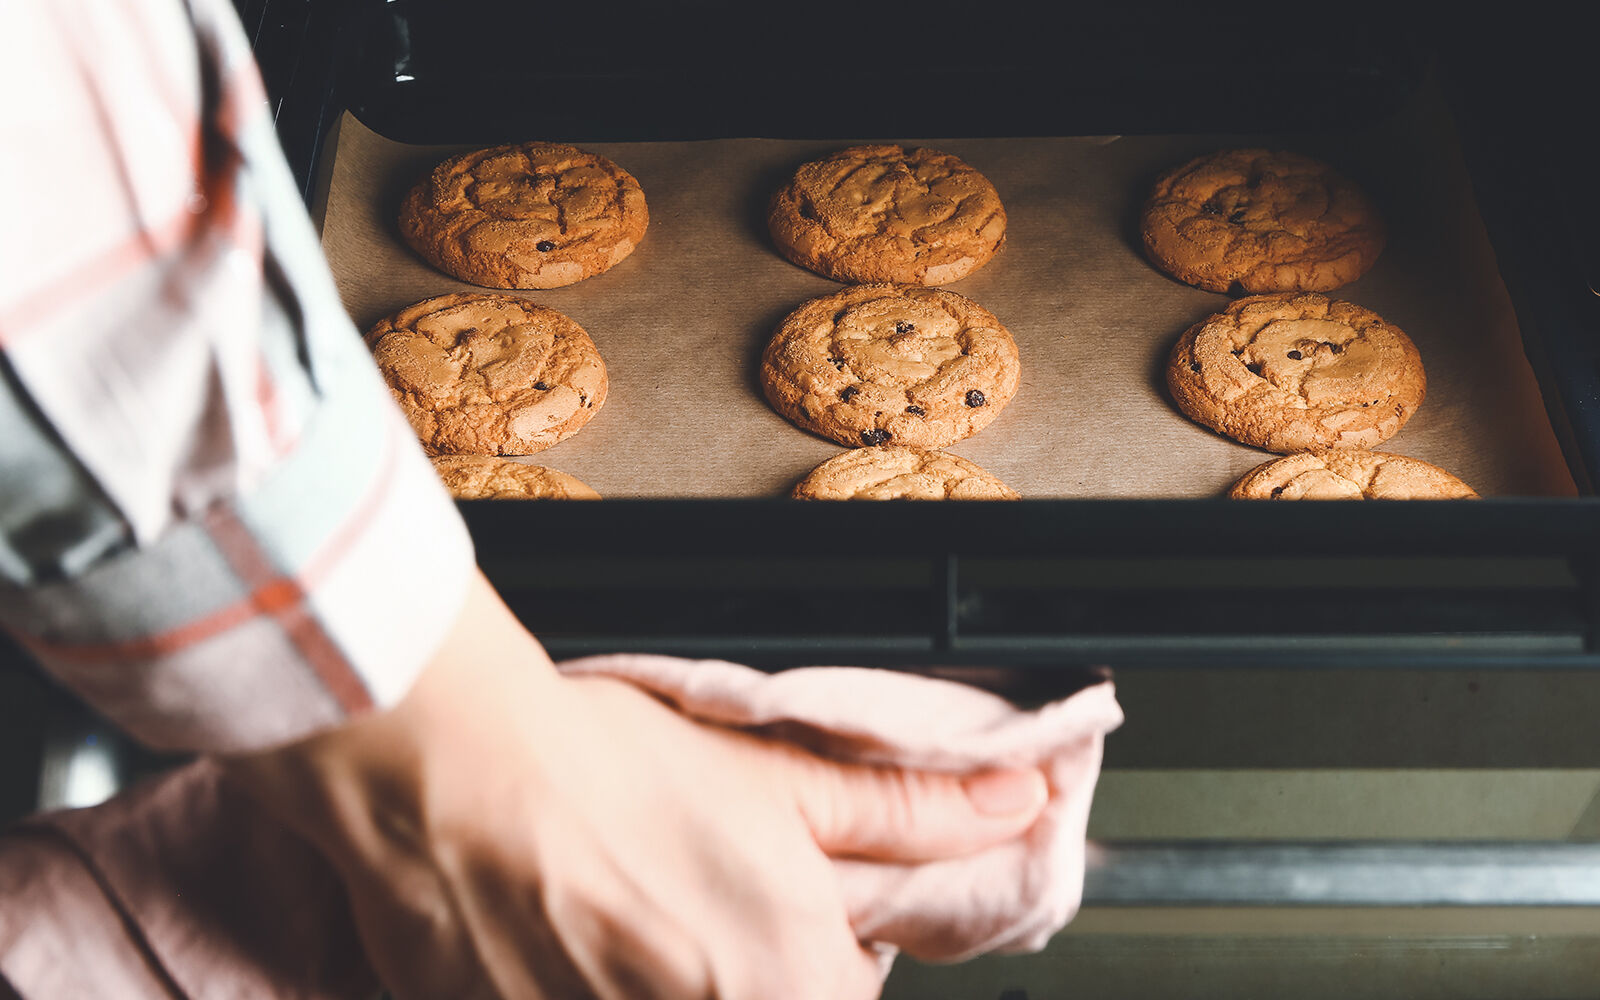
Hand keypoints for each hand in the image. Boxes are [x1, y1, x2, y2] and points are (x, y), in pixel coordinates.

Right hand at [224, 572, 1045, 999]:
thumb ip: (908, 815)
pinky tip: (561, 941)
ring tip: (612, 915)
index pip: (848, 992)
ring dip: (652, 974)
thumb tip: (1020, 803)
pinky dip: (587, 985)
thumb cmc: (609, 776)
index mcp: (797, 985)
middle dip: (724, 964)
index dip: (812, 949)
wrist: (456, 778)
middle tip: (674, 903)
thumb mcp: (777, 784)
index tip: (758, 909)